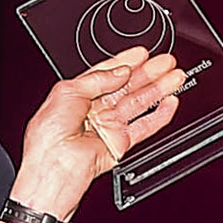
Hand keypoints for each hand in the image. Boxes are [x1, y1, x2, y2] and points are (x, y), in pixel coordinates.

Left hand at [2, 47, 185, 222]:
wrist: (54, 169)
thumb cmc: (48, 137)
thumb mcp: (66, 92)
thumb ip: (96, 79)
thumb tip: (119, 71)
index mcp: (76, 97)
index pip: (106, 74)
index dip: (125, 62)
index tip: (142, 53)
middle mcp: (92, 112)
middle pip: (127, 87)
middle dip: (148, 73)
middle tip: (166, 62)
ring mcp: (107, 128)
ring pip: (138, 105)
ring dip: (158, 90)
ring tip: (175, 77)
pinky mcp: (119, 145)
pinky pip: (144, 128)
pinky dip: (159, 116)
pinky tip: (169, 103)